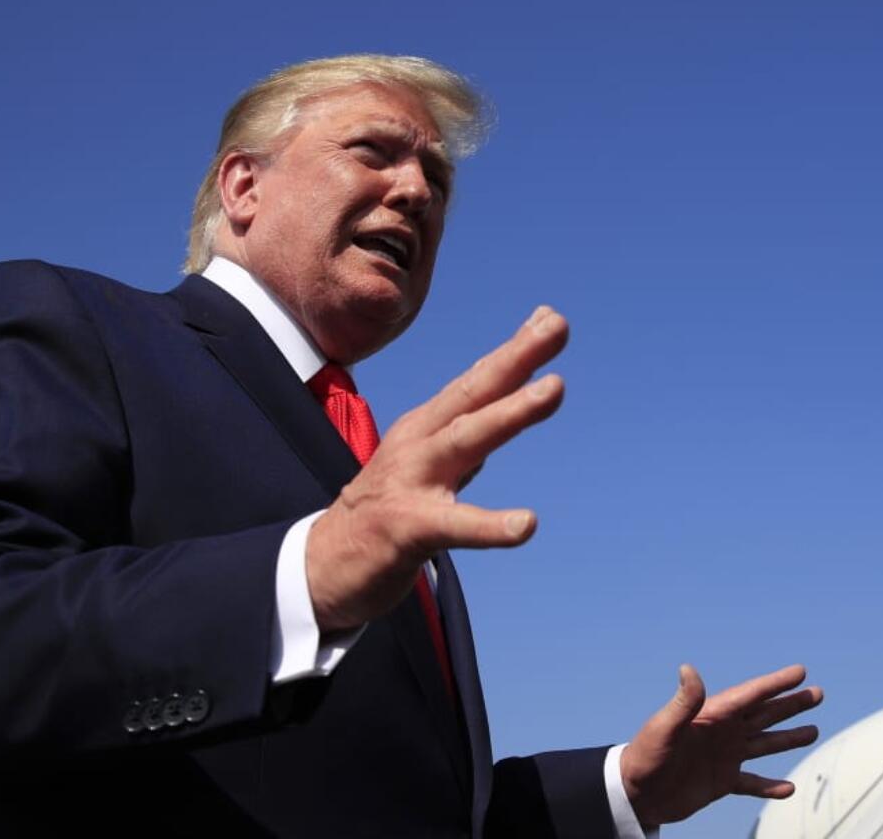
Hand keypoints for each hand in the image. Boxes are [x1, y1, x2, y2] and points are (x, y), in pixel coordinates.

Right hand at [307, 306, 568, 630]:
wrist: (324, 565)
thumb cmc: (386, 510)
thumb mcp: (430, 462)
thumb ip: (470, 432)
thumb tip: (514, 398)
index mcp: (426, 428)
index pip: (476, 382)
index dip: (514, 350)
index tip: (551, 318)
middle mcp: (418, 444)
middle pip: (473, 394)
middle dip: (517, 357)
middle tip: (558, 326)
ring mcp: (410, 482)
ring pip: (466, 440)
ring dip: (510, 412)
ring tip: (555, 389)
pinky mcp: (406, 527)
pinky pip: (454, 526)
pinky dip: (490, 525)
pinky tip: (525, 525)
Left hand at [621, 664, 823, 826]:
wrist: (635, 793)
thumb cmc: (646, 756)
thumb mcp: (664, 727)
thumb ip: (683, 702)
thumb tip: (688, 668)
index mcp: (712, 716)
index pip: (751, 695)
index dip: (775, 683)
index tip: (800, 671)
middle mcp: (722, 733)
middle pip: (764, 715)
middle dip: (790, 704)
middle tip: (817, 693)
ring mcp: (724, 756)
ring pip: (764, 744)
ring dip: (787, 738)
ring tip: (813, 731)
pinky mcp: (721, 781)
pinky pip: (752, 782)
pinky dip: (769, 785)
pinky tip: (789, 788)